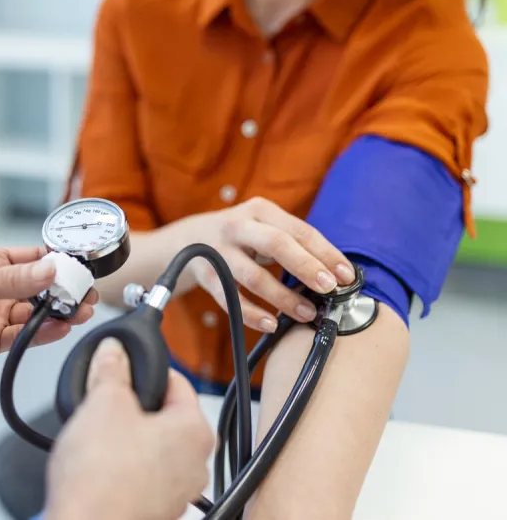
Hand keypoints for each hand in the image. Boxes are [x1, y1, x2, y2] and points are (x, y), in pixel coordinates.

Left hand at [0, 246, 96, 375]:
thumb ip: (15, 279)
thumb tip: (50, 268)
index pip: (33, 259)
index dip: (57, 263)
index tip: (78, 269)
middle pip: (40, 289)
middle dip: (64, 291)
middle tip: (85, 295)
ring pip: (36, 313)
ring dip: (58, 314)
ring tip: (79, 313)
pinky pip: (25, 336)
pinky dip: (44, 333)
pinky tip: (59, 329)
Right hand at [46, 339, 213, 519]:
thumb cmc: (103, 478)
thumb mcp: (102, 404)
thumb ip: (112, 370)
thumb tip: (114, 351)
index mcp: (195, 431)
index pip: (178, 382)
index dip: (149, 370)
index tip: (129, 367)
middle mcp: (195, 465)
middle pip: (166, 417)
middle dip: (136, 407)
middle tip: (108, 403)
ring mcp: (177, 493)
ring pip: (154, 450)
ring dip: (129, 440)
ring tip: (100, 438)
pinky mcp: (155, 511)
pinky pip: (142, 478)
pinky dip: (124, 469)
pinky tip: (100, 467)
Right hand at [182, 197, 354, 332]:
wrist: (187, 240)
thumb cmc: (241, 238)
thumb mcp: (263, 227)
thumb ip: (292, 243)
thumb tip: (335, 274)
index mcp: (260, 211)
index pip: (300, 230)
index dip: (326, 253)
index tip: (347, 275)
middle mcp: (238, 226)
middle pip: (277, 244)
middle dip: (306, 267)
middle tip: (330, 289)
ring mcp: (219, 251)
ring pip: (254, 276)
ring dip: (283, 297)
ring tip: (307, 313)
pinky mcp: (205, 274)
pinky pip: (230, 298)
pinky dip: (251, 313)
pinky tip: (270, 324)